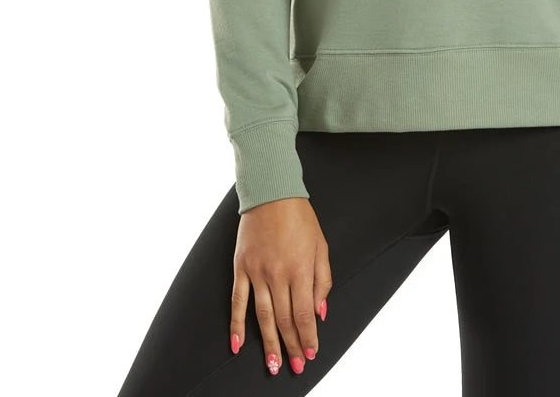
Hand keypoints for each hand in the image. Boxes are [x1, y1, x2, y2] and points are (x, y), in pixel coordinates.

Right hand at [230, 197, 332, 375]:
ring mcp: (257, 272)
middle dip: (291, 346)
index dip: (308, 337)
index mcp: (301, 268)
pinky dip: (236, 325)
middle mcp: (278, 274)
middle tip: (296, 366)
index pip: (305, 313)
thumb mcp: (321, 246)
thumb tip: (320, 312)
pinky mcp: (241, 268)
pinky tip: (237, 345)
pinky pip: (237, 302)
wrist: (272, 193)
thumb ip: (323, 281)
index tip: (311, 352)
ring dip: (268, 343)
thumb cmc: (300, 218)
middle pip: (285, 319)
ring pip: (263, 316)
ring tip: (272, 364)